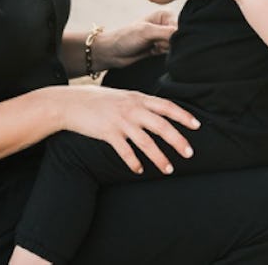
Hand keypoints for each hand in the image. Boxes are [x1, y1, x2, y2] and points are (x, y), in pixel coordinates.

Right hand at [58, 84, 198, 174]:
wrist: (70, 103)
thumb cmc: (98, 100)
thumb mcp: (122, 96)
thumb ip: (139, 103)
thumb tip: (156, 111)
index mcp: (137, 98)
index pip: (166, 106)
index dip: (183, 116)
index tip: (196, 126)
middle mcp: (132, 108)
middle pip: (162, 126)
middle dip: (178, 141)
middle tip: (189, 153)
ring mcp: (120, 121)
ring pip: (146, 142)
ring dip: (159, 157)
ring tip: (168, 169)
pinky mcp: (108, 133)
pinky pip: (125, 151)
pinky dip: (134, 162)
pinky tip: (139, 170)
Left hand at [95, 10, 176, 69]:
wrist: (112, 53)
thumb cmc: (125, 38)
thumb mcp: (146, 32)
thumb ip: (167, 32)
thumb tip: (184, 36)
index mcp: (164, 15)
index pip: (181, 26)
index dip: (175, 36)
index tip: (163, 40)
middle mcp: (166, 25)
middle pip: (180, 37)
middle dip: (170, 44)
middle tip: (156, 44)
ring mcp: (164, 37)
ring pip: (176, 47)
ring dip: (167, 51)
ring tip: (154, 48)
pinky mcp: (161, 49)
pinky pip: (171, 54)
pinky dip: (165, 56)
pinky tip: (154, 53)